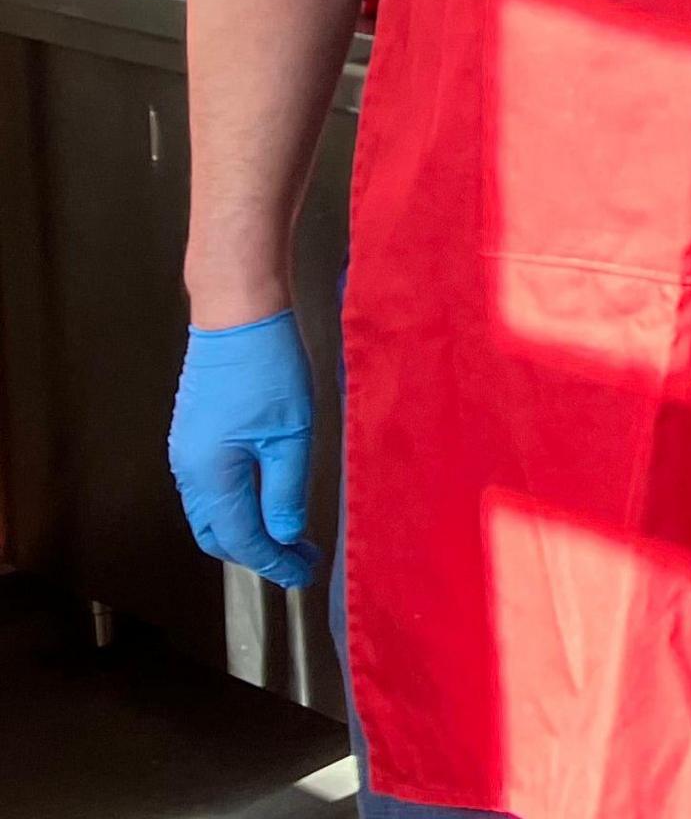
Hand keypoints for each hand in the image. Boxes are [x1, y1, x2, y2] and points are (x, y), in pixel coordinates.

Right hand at [168, 311, 316, 589]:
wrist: (236, 317)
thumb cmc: (269, 372)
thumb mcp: (290, 436)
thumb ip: (284, 492)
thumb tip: (285, 536)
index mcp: (211, 476)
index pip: (240, 539)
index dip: (272, 562)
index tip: (302, 575)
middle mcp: (188, 470)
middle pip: (216, 533)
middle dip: (256, 552)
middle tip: (299, 557)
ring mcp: (186, 452)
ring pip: (210, 512)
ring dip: (246, 529)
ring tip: (289, 534)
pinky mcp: (193, 434)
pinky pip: (209, 488)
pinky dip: (235, 505)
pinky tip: (266, 499)